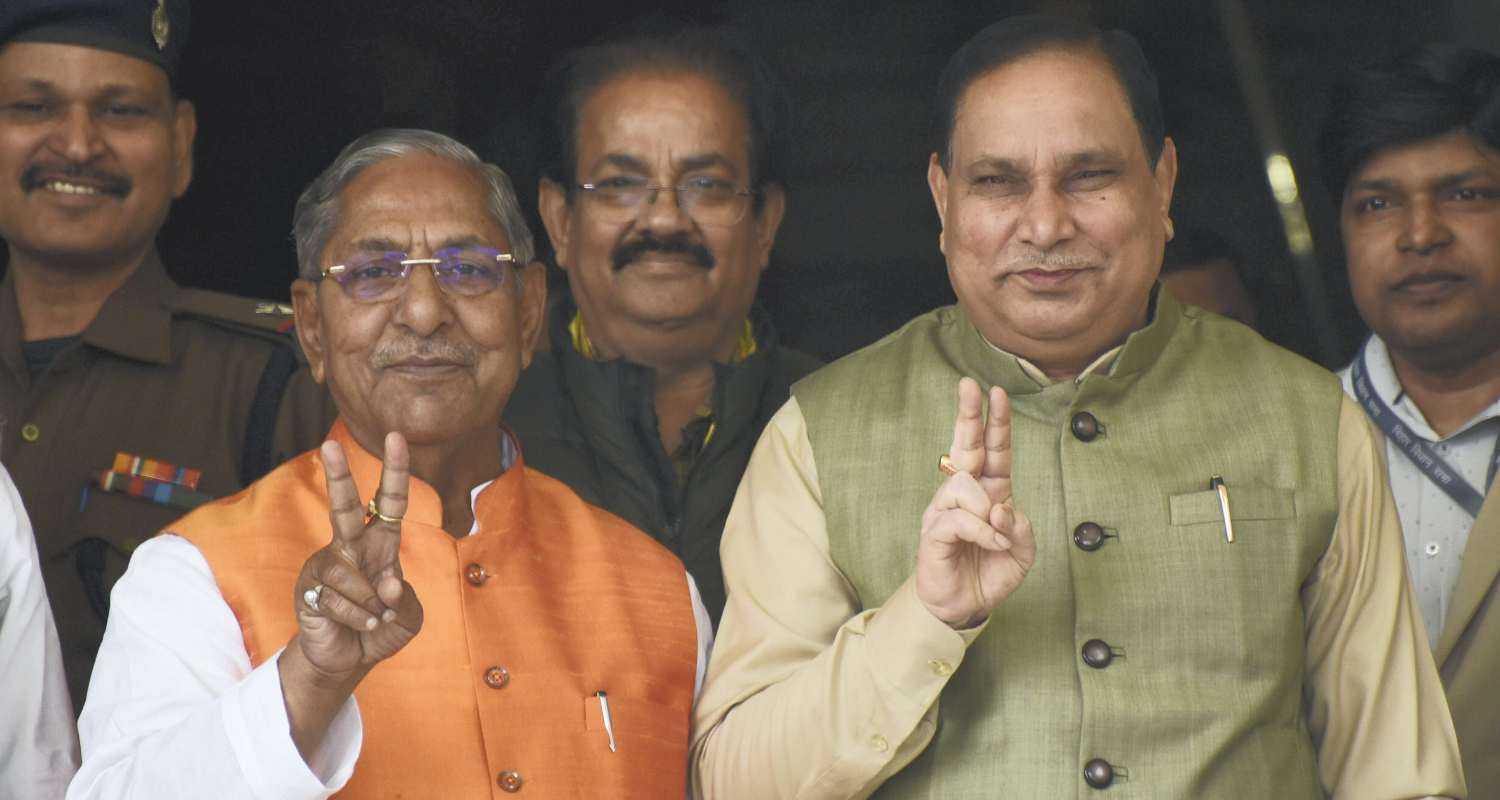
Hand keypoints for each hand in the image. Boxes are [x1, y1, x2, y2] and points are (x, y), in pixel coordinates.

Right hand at [290, 432, 422, 681]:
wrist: (349, 661)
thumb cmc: (382, 628)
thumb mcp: (408, 615)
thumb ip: (404, 598)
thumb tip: (387, 583)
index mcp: (381, 544)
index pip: (390, 502)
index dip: (395, 471)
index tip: (395, 437)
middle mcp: (351, 547)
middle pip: (344, 507)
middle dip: (338, 476)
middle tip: (329, 445)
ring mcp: (326, 566)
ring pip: (350, 574)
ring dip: (373, 605)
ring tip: (374, 619)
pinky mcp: (308, 589)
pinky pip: (337, 599)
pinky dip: (357, 619)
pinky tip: (356, 625)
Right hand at [915, 378, 1035, 628]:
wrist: (964, 606)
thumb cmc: (990, 572)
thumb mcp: (1022, 552)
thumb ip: (1021, 527)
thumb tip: (1002, 508)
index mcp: (989, 492)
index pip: (992, 450)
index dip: (995, 423)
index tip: (997, 393)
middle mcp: (963, 494)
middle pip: (965, 446)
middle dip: (969, 414)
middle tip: (969, 385)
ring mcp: (945, 510)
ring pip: (965, 485)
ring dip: (989, 510)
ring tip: (997, 537)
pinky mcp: (934, 531)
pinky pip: (960, 518)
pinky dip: (983, 532)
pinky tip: (990, 544)